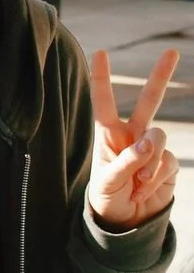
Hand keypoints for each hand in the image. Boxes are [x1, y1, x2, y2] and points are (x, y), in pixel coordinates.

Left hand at [89, 48, 180, 231]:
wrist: (126, 220)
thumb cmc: (107, 196)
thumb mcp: (108, 181)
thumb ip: (127, 161)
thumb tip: (149, 144)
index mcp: (109, 134)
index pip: (104, 102)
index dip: (102, 77)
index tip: (100, 51)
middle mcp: (132, 135)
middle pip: (149, 101)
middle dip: (161, 76)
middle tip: (172, 51)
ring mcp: (153, 148)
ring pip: (160, 137)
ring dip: (150, 161)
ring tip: (138, 181)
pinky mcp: (169, 163)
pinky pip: (170, 161)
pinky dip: (159, 176)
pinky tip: (148, 187)